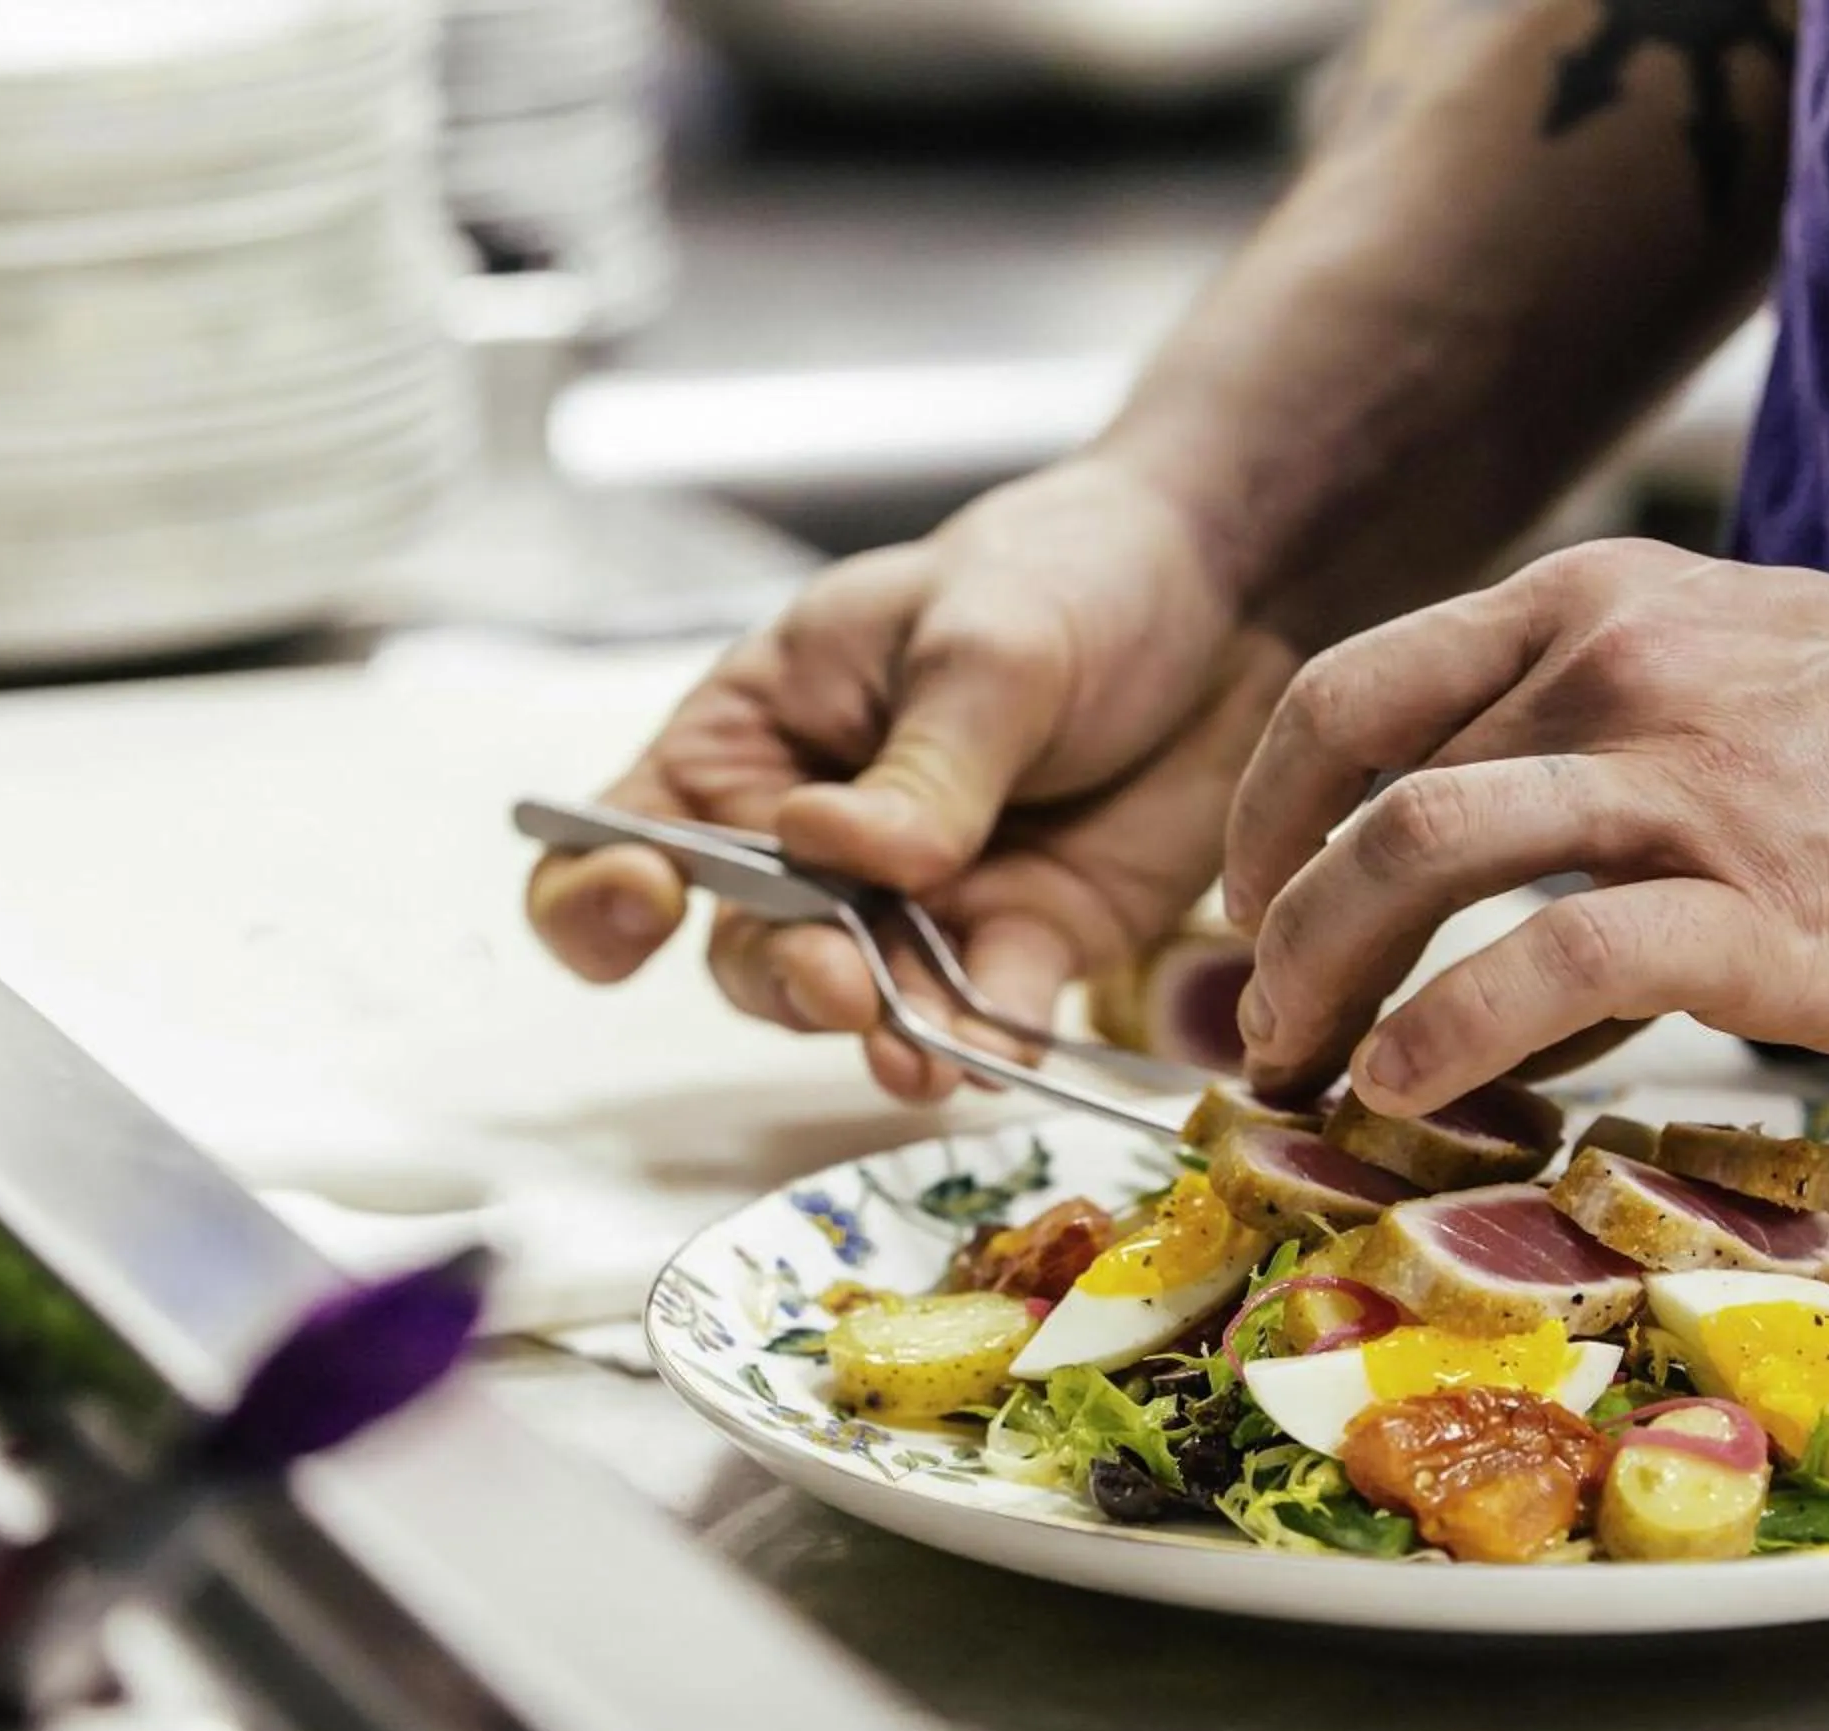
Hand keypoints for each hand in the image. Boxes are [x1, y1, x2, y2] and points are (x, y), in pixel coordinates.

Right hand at [526, 456, 1287, 1099]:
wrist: (1230, 601)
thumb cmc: (1068, 574)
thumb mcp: (988, 644)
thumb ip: (920, 765)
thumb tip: (827, 847)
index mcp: (755, 739)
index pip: (622, 835)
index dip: (598, 896)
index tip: (648, 903)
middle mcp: (813, 844)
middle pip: (746, 949)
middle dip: (783, 978)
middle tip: (840, 983)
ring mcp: (914, 907)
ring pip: (863, 1004)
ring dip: (884, 1035)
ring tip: (918, 1058)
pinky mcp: (1019, 946)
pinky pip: (984, 1016)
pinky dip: (985, 1042)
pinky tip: (998, 1054)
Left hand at [1224, 539, 1828, 1112]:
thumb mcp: (1740, 678)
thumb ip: (1594, 761)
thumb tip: (1472, 919)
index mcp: (1599, 605)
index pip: (1354, 693)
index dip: (1266, 810)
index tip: (1252, 903)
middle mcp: (1618, 666)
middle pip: (1358, 785)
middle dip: (1274, 922)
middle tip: (1261, 1026)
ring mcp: (1689, 781)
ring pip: (1419, 853)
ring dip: (1323, 977)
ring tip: (1306, 1068)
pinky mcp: (1761, 907)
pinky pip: (1547, 966)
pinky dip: (1446, 1036)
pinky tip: (1412, 1091)